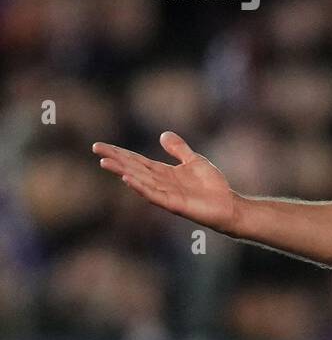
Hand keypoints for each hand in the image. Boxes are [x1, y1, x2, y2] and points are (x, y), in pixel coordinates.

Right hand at [93, 131, 241, 234]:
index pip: (137, 160)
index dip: (120, 153)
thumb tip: (162, 134)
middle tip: (96, 149)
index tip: (100, 146)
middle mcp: (160, 182)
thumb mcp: (194, 160)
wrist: (228, 205)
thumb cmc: (212, 186)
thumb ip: (179, 149)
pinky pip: (154, 195)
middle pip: (133, 168)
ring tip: (105, 162)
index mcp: (163, 172)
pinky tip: (127, 179)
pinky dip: (140, 187)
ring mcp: (165, 194)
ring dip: (122, 171)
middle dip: (116, 159)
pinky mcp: (174, 204)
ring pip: (139, 180)